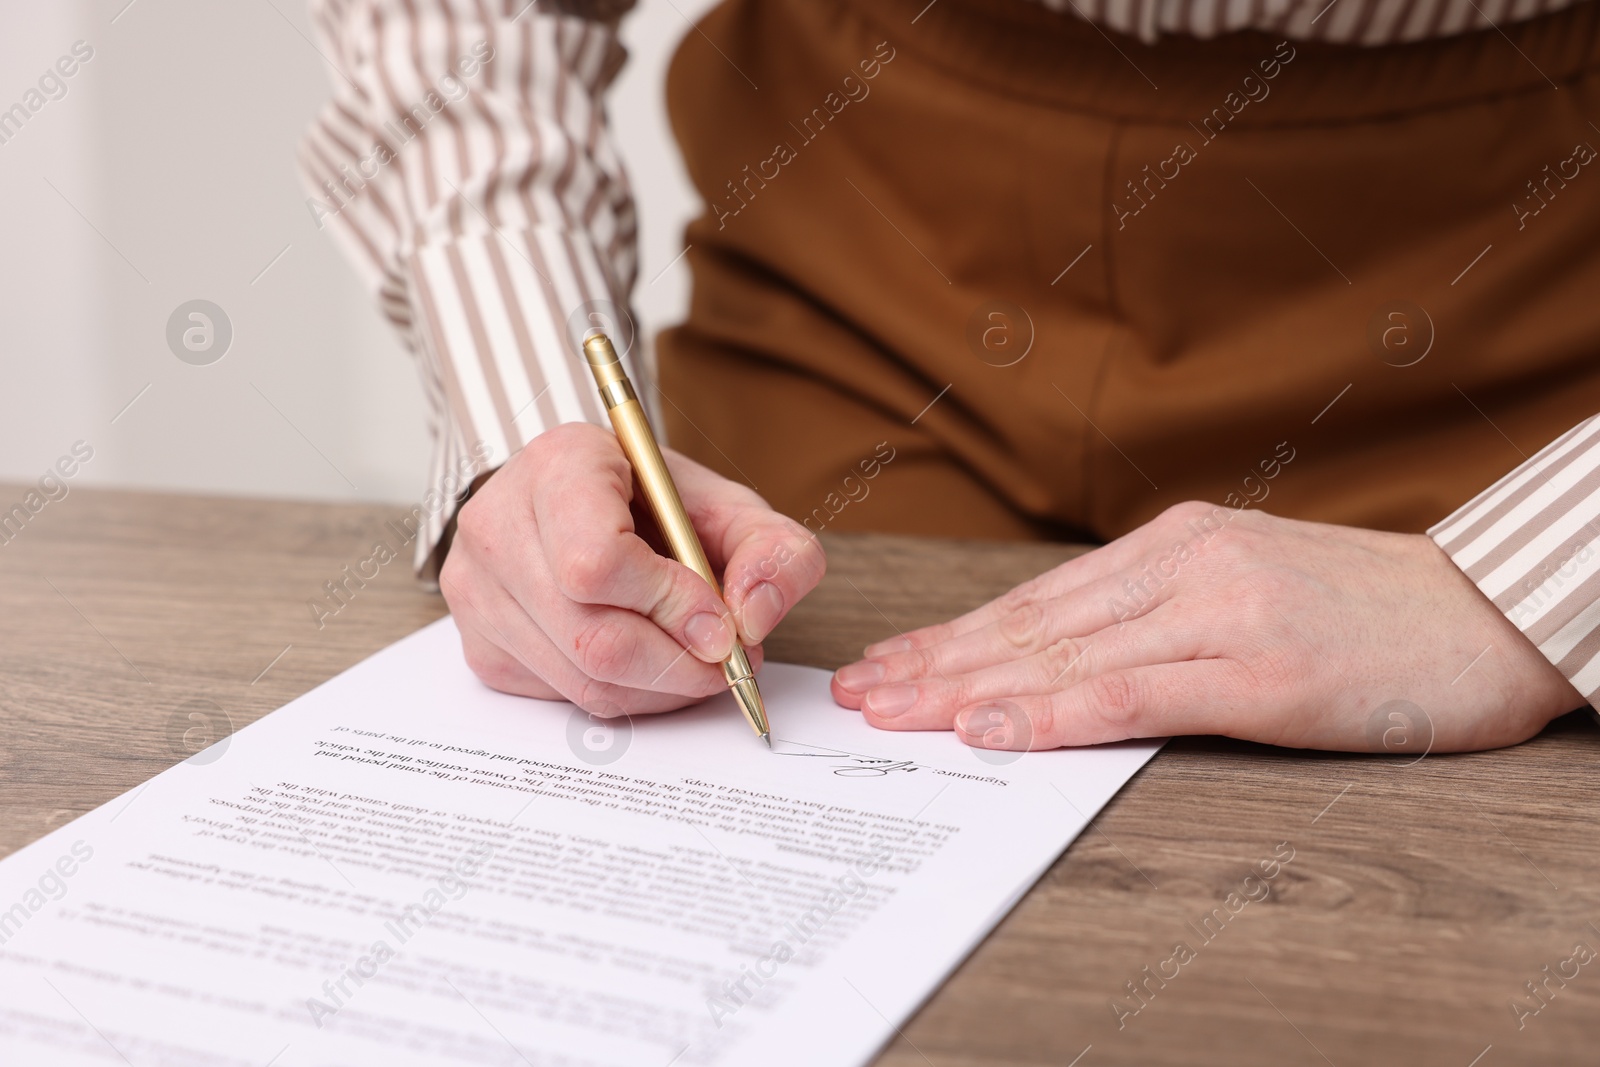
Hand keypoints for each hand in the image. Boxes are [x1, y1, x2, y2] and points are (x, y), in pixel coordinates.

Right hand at [441, 423, 823, 714]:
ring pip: (581, 679)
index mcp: (558, 464)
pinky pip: (562, 698)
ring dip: (660, 687)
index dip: (671, 605)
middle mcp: (498, 522)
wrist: (586, 506)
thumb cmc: (655, 505)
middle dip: (678, 663)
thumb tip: (753, 616)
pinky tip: (648, 663)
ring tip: (696, 659)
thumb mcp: (730, 507)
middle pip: (592, 636)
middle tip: (726, 658)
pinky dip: (624, 697)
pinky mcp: (476, 641)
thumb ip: (774, 551)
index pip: (597, 560)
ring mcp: (476, 587)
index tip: (720, 622)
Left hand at [831, 502, 1582, 752]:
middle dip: (936, 662)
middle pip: (1032, 624)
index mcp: (1176, 546)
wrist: (1493, 613)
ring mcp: (1221, 614)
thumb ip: (1161, 612)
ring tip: (895, 712)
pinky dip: (1055, 715)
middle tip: (860, 692)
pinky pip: (1135, 695)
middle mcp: (1184, 566)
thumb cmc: (1370, 611)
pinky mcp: (1263, 671)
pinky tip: (995, 732)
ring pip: (1064, 656)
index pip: (1038, 600)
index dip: (955, 636)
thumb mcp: (1249, 589)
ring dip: (967, 689)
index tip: (892, 665)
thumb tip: (1066, 659)